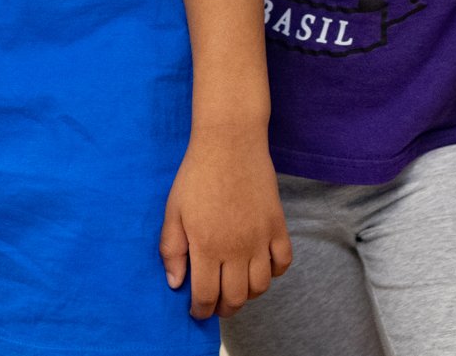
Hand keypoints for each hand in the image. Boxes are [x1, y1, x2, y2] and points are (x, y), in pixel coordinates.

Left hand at [159, 124, 291, 318]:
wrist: (230, 143)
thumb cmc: (196, 176)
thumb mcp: (173, 211)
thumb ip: (172, 250)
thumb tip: (176, 283)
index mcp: (207, 247)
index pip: (206, 296)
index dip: (200, 310)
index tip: (197, 311)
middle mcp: (236, 249)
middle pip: (235, 298)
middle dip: (224, 308)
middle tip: (216, 303)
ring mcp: (260, 238)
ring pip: (260, 286)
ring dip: (248, 294)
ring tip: (236, 286)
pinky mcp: (278, 226)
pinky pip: (283, 263)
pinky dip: (274, 273)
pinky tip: (260, 266)